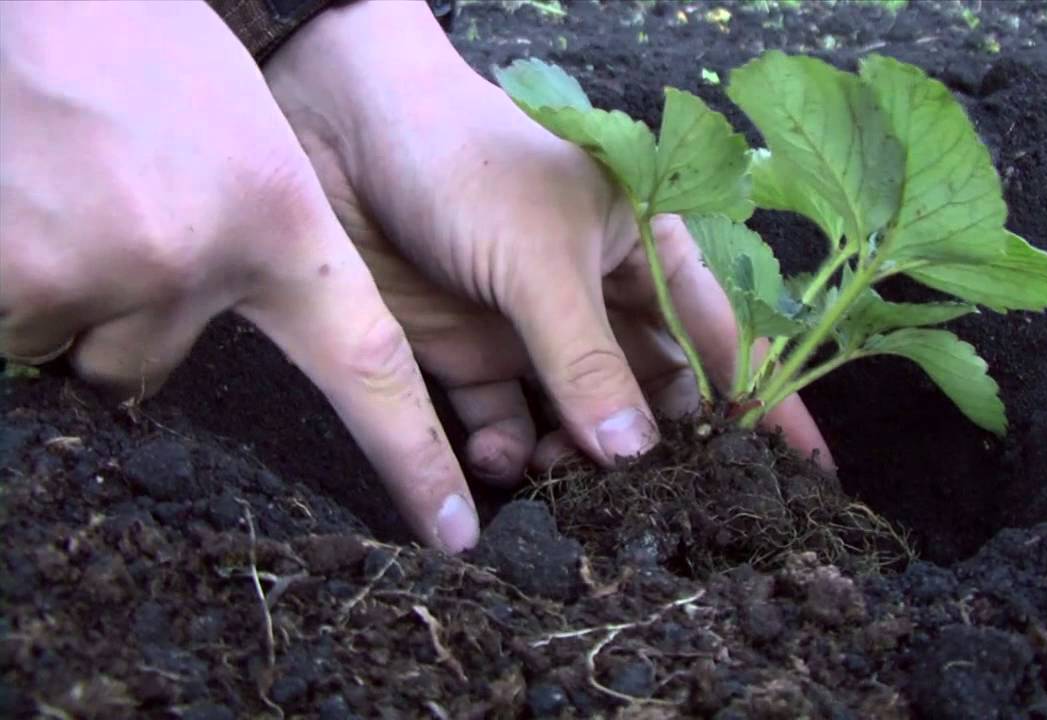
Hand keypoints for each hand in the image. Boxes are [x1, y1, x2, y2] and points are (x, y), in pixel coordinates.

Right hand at [0, 1, 479, 551]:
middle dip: (125, 314)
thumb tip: (207, 337)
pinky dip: (13, 274)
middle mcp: (198, 259)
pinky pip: (15, 322)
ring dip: (66, 285)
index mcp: (278, 223)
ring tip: (67, 189)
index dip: (411, 456)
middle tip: (109, 215)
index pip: (368, 367)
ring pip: (80, 342)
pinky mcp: (19, 275)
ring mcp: (105, 269)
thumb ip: (254, 246)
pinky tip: (26, 193)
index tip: (452, 531)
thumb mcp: (243, 137)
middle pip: (150, 364)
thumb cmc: (146, 40)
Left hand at [262, 1, 831, 481]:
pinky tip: (502, 468)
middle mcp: (598, 297)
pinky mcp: (466, 354)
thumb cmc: (464, 158)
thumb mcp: (542, 257)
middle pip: (653, 394)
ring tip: (571, 493)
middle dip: (661, 452)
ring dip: (580, 464)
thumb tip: (637, 454)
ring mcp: (533, 330)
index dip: (766, 401)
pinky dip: (507, 456)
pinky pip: (501, 425)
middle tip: (663, 511)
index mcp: (646, 250)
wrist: (335, 127)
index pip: (726, 336)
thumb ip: (587, 360)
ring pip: (579, 422)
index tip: (804, 470)